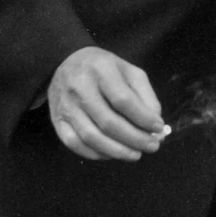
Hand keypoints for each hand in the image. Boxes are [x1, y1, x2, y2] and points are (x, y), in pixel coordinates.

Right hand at [47, 47, 168, 161]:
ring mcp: (65, 106)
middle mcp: (80, 88)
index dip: (143, 118)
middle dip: (134, 139)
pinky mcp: (57, 121)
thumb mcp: (128, 70)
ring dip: (117, 151)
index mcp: (101, 69)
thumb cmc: (103, 68)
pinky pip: (75, 144)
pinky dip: (96, 154)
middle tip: (152, 146)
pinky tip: (112, 154)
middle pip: (108, 122)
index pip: (123, 100)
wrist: (66, 62)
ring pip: (91, 137)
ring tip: (136, 155)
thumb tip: (154, 123)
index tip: (159, 128)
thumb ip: (145, 94)